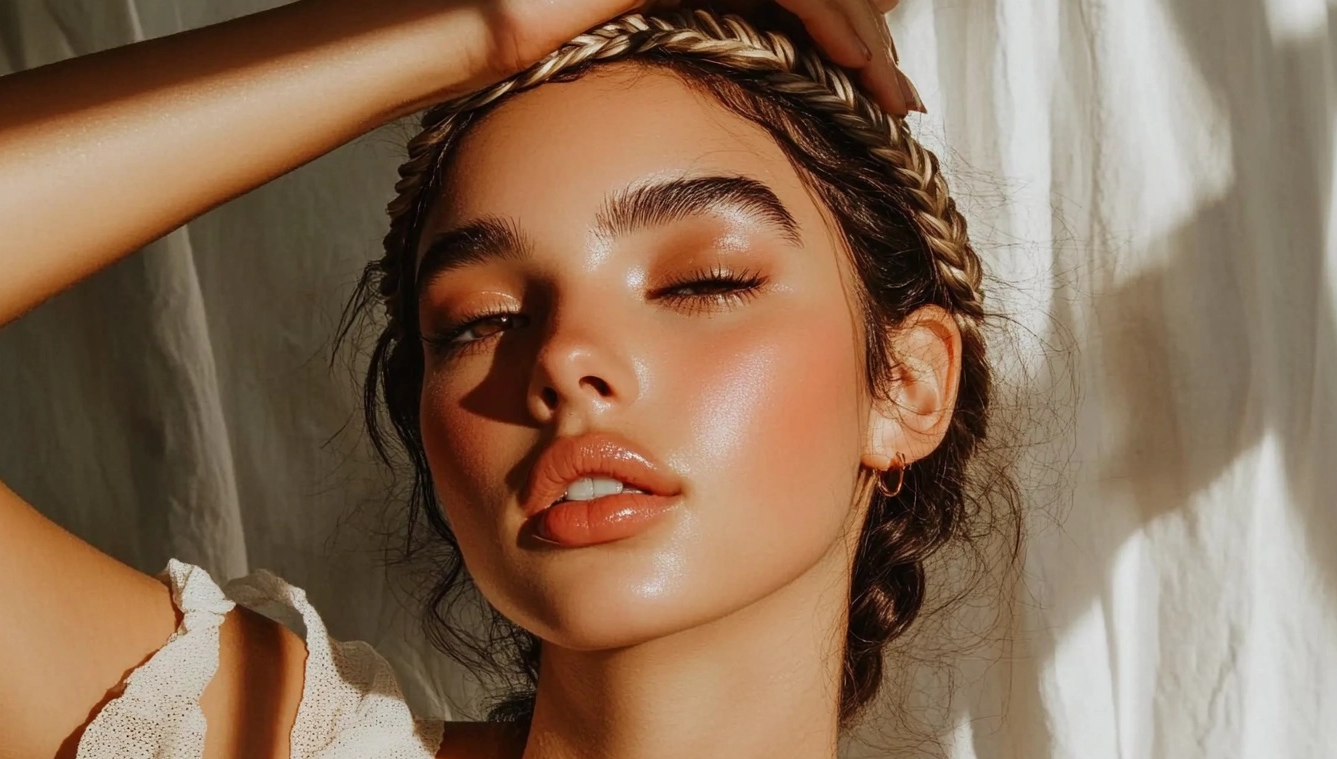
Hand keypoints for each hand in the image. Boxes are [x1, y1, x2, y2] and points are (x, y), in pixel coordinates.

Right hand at [475, 0, 921, 115]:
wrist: (437, 29)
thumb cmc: (496, 78)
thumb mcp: (594, 96)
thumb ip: (647, 108)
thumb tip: (673, 164)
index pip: (777, 11)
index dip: (830, 46)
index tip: (868, 102)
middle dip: (863, 41)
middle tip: (898, 98)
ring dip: (859, 34)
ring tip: (892, 91)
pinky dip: (823, 19)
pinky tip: (853, 65)